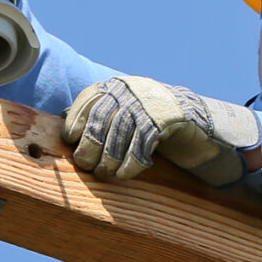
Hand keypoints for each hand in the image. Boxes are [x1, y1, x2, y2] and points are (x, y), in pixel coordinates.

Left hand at [65, 77, 261, 186]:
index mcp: (118, 86)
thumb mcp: (126, 110)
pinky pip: (142, 145)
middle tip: (84, 165)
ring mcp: (149, 104)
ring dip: (109, 159)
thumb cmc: (152, 120)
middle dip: (90, 145)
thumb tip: (66, 126)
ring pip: (120, 135)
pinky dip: (131, 163)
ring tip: (103, 174)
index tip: (71, 141)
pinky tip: (124, 175)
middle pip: (102, 120)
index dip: (76, 122)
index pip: (89, 101)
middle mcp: (131, 91)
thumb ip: (102, 114)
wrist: (195, 118)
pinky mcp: (165, 119)